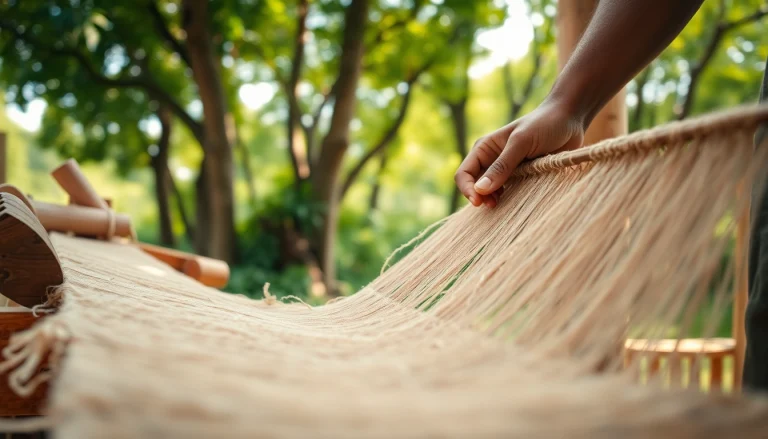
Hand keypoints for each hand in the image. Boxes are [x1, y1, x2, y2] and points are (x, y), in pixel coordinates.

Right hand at [454, 99, 585, 207]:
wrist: (569, 119)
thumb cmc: (544, 125)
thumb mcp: (521, 143)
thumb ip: (502, 166)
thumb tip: (480, 189)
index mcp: (485, 148)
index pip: (464, 173)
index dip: (468, 189)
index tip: (479, 202)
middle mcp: (491, 160)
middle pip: (475, 185)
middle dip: (480, 197)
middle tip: (494, 205)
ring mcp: (506, 169)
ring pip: (490, 191)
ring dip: (493, 199)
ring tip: (502, 204)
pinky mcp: (521, 176)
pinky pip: (508, 192)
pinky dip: (507, 199)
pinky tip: (515, 200)